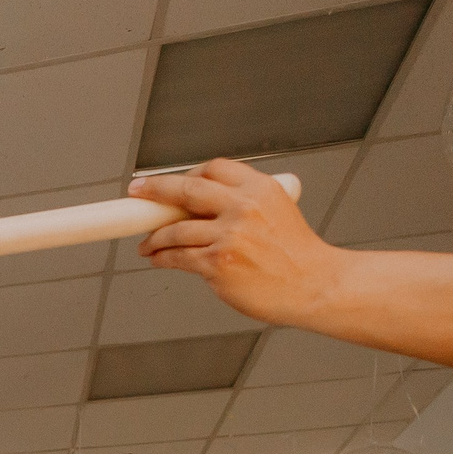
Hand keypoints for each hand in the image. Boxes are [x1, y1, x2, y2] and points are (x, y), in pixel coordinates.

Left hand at [129, 160, 342, 328]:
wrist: (315, 285)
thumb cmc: (297, 255)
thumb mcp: (278, 211)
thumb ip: (244, 203)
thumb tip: (201, 206)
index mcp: (260, 188)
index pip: (213, 168)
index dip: (187, 175)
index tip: (170, 182)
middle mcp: (244, 207)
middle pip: (187, 189)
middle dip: (155, 189)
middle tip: (137, 192)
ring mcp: (230, 235)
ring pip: (176, 228)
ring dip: (155, 236)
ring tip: (147, 243)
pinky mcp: (218, 263)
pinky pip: (178, 256)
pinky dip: (162, 257)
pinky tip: (156, 258)